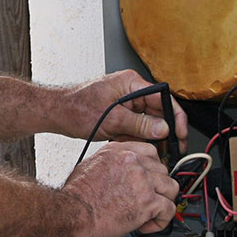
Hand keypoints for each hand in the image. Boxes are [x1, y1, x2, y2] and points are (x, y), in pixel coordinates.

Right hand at [61, 141, 179, 236]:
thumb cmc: (74, 196)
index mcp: (118, 151)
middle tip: (145, 201)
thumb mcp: (88, 166)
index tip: (149, 180)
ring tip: (149, 214)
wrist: (70, 214)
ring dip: (163, 203)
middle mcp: (132, 161)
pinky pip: (170, 209)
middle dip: (156, 188)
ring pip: (171, 188)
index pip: (150, 152)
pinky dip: (161, 221)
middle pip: (163, 170)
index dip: (152, 169)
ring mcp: (142, 180)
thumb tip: (116, 172)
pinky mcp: (148, 202)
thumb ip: (109, 163)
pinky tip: (147, 225)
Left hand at [66, 70, 187, 149]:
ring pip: (148, 122)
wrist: (56, 113)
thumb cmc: (75, 108)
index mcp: (131, 83)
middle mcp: (130, 91)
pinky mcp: (120, 115)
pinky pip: (136, 127)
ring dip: (151, 138)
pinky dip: (138, 138)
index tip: (180, 133)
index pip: (163, 97)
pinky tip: (136, 148)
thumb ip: (139, 124)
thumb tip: (163, 128)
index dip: (176, 116)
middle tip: (172, 148)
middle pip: (158, 111)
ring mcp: (125, 103)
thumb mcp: (111, 119)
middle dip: (165, 131)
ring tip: (155, 153)